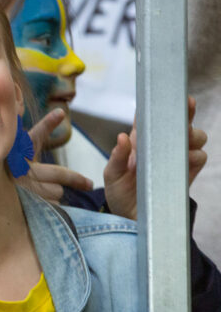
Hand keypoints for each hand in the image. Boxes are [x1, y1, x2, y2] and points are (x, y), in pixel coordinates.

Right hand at [27, 109, 93, 202]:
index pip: (34, 136)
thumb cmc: (9, 174)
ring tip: (39, 193)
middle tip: (89, 184)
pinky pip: (51, 205)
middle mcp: (19, 169)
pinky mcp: (26, 204)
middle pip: (58, 173)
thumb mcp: (20, 155)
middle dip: (76, 179)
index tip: (60, 113)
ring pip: (56, 190)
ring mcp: (23, 187)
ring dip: (53, 193)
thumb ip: (36, 138)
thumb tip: (59, 113)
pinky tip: (37, 204)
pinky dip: (48, 206)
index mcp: (18, 154)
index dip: (47, 124)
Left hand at [104, 96, 206, 219]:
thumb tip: (122, 138)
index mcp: (141, 140)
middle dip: (186, 114)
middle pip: (180, 123)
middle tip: (185, 110)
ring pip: (195, 138)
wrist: (131, 218)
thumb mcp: (111, 175)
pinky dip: (197, 155)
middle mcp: (160, 146)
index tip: (171, 93)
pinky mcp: (186, 174)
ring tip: (186, 137)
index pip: (152, 116)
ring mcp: (175, 159)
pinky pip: (199, 159)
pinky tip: (190, 156)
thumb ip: (117, 157)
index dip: (162, 102)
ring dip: (193, 135)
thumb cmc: (118, 192)